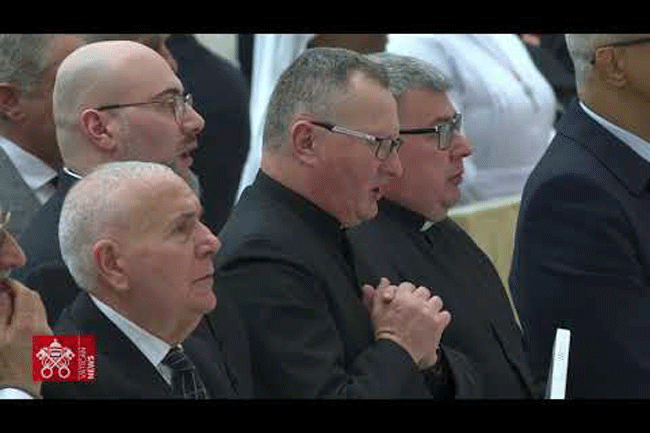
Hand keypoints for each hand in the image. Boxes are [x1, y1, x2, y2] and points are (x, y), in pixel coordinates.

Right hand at [0, 279, 51, 397]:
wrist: (18, 390)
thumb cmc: (4, 366)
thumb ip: (1, 312)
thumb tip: (4, 293)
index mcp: (29, 324)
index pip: (26, 294)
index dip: (14, 285)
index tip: (4, 283)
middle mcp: (43, 326)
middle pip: (36, 299)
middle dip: (21, 292)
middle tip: (5, 292)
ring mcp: (48, 334)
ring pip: (40, 309)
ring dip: (26, 303)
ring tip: (9, 305)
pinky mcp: (48, 342)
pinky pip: (41, 320)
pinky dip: (30, 314)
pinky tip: (18, 321)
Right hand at [364, 280, 450, 369]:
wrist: (395, 352)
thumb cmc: (385, 334)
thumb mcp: (375, 312)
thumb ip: (377, 294)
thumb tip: (383, 281)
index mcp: (401, 296)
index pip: (407, 286)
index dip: (406, 294)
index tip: (404, 301)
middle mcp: (416, 302)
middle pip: (423, 291)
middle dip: (419, 299)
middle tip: (415, 310)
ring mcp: (428, 312)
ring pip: (436, 301)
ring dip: (432, 307)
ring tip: (425, 316)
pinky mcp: (437, 324)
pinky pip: (445, 314)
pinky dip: (441, 319)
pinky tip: (434, 325)